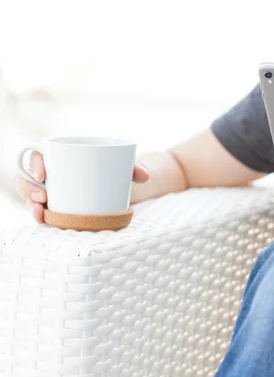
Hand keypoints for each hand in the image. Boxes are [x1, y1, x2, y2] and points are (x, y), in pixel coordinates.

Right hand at [14, 151, 149, 223]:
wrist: (130, 187)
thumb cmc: (124, 170)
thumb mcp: (130, 167)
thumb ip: (137, 167)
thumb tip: (143, 175)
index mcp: (65, 155)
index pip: (38, 154)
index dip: (34, 163)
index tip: (43, 175)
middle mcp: (55, 172)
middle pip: (28, 177)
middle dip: (28, 188)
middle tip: (43, 197)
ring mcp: (55, 191)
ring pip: (32, 196)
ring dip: (30, 205)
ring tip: (40, 214)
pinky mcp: (60, 208)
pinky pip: (44, 211)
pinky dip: (41, 217)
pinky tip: (44, 222)